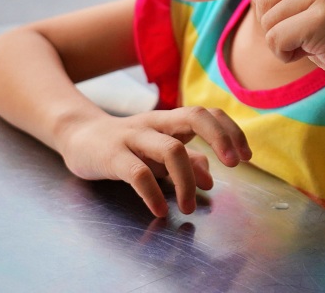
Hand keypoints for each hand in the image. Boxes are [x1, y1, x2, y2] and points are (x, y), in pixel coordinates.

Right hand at [58, 107, 250, 216]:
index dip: (230, 130)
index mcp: (170, 121)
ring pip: (170, 148)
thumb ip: (186, 161)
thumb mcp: (158, 151)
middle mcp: (156, 123)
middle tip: (235, 164)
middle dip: (220, 137)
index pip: (207, 113)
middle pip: (194, 116)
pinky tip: (160, 210)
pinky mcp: (112, 155)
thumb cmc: (126, 145)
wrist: (78, 136)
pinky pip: (137, 173)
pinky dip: (153, 193)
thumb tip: (211, 178)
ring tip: (190, 207)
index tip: (246, 156)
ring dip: (187, 180)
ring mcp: (134, 137)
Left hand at [251, 0, 324, 110]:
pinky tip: (315, 55)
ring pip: (268, 21)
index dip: (275, 15)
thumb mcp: (310, 17)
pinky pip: (276, 39)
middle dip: (276, 29)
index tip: (304, 27)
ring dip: (283, 45)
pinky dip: (286, 56)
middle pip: (264, 1)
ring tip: (315, 47)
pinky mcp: (324, 19)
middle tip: (308, 41)